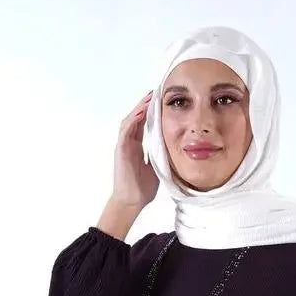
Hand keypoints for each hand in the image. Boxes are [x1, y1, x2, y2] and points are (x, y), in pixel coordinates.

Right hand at [111, 90, 158, 210]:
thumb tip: (174, 147)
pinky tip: (141, 112)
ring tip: (149, 98)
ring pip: (130, 121)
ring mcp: (123, 146)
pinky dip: (133, 120)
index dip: (151, 111)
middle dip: (145, 104)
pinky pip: (125, 131)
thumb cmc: (142, 188)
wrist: (131, 202)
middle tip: (155, 92)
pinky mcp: (120, 150)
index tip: (161, 101)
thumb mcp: (157, 167)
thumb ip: (161, 154)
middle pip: (136, 118)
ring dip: (139, 108)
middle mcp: (129, 143)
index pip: (143, 124)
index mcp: (136, 146)